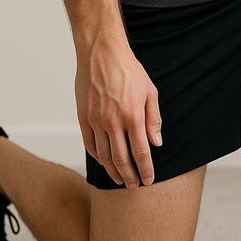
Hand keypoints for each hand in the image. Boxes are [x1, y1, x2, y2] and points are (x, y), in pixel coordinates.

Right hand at [74, 31, 161, 187]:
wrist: (101, 53)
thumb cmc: (128, 70)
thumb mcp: (149, 92)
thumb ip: (153, 119)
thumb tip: (157, 143)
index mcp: (132, 115)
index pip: (140, 151)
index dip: (145, 169)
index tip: (149, 180)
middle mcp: (112, 121)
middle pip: (121, 158)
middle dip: (129, 176)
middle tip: (135, 187)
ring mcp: (95, 120)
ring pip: (104, 155)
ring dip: (113, 170)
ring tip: (120, 180)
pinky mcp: (83, 116)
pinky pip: (90, 143)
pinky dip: (97, 157)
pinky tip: (104, 163)